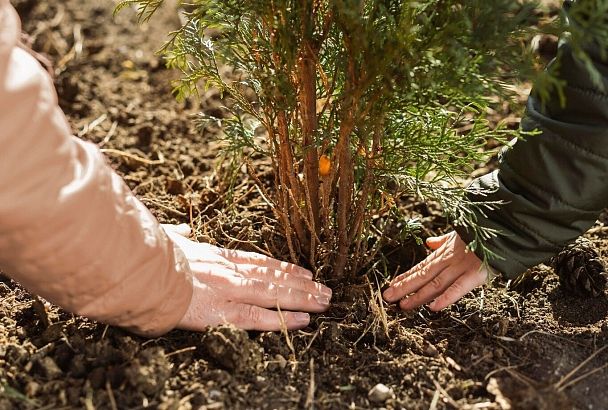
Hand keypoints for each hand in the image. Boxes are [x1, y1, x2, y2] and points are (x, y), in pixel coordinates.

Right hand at [162, 224, 331, 331]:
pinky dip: (283, 319)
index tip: (304, 271)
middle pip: (273, 278)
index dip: (284, 268)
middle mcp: (229, 271)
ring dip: (302, 299)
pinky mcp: (221, 312)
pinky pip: (258, 317)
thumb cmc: (149, 255)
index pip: (259, 262)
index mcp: (217, 256)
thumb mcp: (167, 239)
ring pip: (274, 295)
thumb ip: (179, 236)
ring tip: (324, 301)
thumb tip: (183, 230)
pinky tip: (303, 320)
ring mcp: (228, 290)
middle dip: (302, 284)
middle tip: (325, 288)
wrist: (137, 270)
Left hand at [383, 232, 487, 310]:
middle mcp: (448, 260)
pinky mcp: (475, 275)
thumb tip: (430, 242)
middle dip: (404, 287)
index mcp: (444, 253)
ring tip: (403, 305)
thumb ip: (443, 240)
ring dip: (418, 296)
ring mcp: (461, 267)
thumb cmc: (481, 234)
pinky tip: (433, 308)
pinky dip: (446, 298)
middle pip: (423, 276)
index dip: (405, 277)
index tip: (391, 286)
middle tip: (386, 298)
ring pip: (435, 284)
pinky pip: (458, 288)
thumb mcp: (459, 235)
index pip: (421, 267)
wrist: (503, 228)